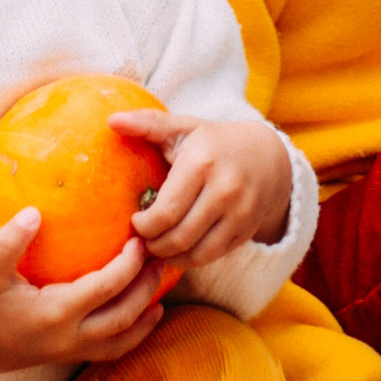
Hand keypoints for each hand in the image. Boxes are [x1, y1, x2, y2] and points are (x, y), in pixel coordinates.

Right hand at [0, 213, 169, 380]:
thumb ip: (11, 241)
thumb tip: (36, 211)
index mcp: (55, 313)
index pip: (107, 288)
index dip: (129, 265)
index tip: (141, 239)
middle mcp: (68, 337)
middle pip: (124, 315)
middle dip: (147, 287)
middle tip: (163, 259)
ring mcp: (68, 351)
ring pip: (121, 340)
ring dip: (144, 317)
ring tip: (163, 293)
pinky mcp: (64, 357)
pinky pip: (108, 351)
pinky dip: (130, 336)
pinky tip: (140, 319)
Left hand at [126, 108, 292, 274]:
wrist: (268, 157)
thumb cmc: (214, 142)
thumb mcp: (183, 128)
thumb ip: (147, 123)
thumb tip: (112, 121)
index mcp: (202, 162)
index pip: (165, 212)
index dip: (143, 225)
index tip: (135, 221)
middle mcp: (225, 190)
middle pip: (178, 236)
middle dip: (153, 244)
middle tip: (143, 239)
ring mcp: (240, 213)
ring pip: (195, 252)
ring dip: (169, 256)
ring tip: (158, 246)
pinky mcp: (247, 231)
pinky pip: (211, 257)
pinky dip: (190, 259)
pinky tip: (178, 249)